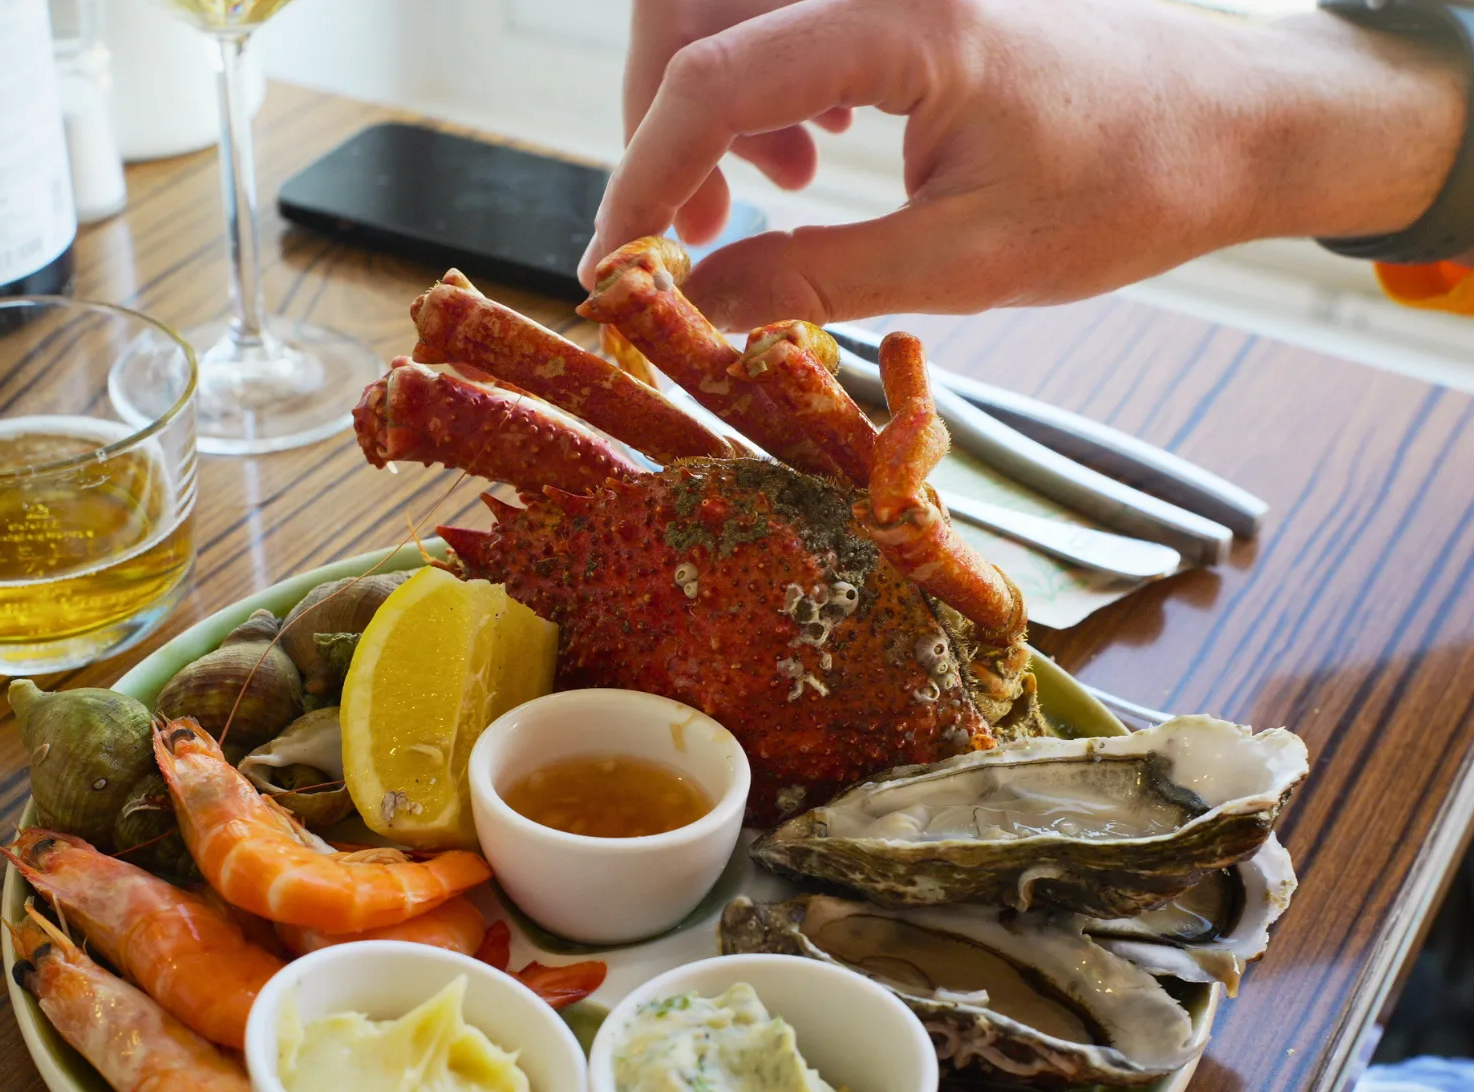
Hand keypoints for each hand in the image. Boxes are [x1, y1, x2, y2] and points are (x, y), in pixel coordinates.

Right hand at [585, 0, 1468, 327]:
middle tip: (680, 242)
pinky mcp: (909, 2)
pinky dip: (766, 100)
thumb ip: (819, 278)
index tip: (613, 264)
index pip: (715, 77)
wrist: (1233, 127)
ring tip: (747, 208)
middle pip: (702, 20)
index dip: (641, 174)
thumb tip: (699, 305)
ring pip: (739, 23)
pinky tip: (809, 161)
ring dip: (709, 118)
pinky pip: (792, 27)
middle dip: (661, 133)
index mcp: (902, 22)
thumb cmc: (1126, 188)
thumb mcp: (967, 262)